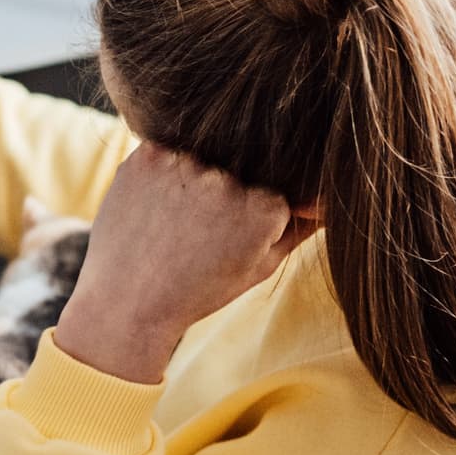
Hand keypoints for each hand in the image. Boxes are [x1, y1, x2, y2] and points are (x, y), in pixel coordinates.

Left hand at [52, 144, 317, 383]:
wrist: (127, 303)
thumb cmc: (198, 290)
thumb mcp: (260, 265)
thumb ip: (299, 226)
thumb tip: (328, 194)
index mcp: (266, 209)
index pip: (271, 190)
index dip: (247, 215)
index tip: (225, 240)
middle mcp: (228, 181)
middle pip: (238, 168)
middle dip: (220, 194)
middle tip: (192, 232)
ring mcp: (185, 166)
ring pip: (201, 156)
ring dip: (189, 180)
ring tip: (170, 223)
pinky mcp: (147, 156)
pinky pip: (165, 151)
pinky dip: (160, 173)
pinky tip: (151, 209)